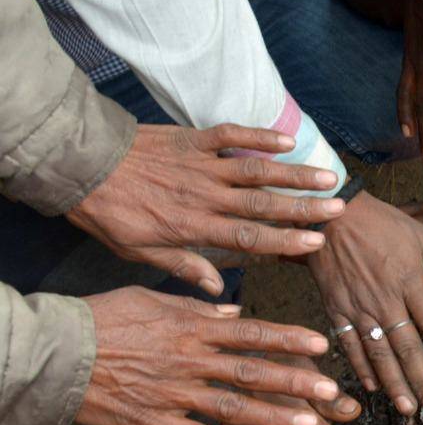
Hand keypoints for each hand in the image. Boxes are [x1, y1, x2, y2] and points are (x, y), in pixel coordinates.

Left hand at [65, 123, 343, 295]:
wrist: (80, 164)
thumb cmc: (108, 213)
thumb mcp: (138, 251)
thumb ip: (182, 266)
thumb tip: (215, 289)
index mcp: (193, 227)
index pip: (248, 237)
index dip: (284, 240)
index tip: (316, 242)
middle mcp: (205, 196)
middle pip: (262, 203)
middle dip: (304, 207)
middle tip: (339, 208)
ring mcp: (201, 165)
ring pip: (255, 170)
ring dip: (293, 173)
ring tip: (327, 175)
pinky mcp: (192, 140)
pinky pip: (231, 136)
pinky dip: (259, 136)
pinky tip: (287, 140)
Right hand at [77, 288, 338, 424]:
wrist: (55, 353)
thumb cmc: (102, 319)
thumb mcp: (152, 299)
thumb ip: (198, 308)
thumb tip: (234, 312)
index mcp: (191, 328)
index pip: (250, 332)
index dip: (287, 338)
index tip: (320, 343)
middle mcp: (189, 360)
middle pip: (251, 371)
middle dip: (294, 381)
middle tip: (330, 391)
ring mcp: (173, 394)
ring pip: (232, 407)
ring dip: (273, 417)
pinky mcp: (154, 422)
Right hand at [308, 191, 422, 416]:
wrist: (329, 214)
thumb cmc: (379, 222)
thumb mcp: (420, 236)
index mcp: (410, 282)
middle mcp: (385, 300)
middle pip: (408, 348)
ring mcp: (358, 308)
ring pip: (379, 354)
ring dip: (395, 383)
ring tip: (409, 408)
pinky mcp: (335, 309)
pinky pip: (349, 345)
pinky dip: (361, 367)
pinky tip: (373, 387)